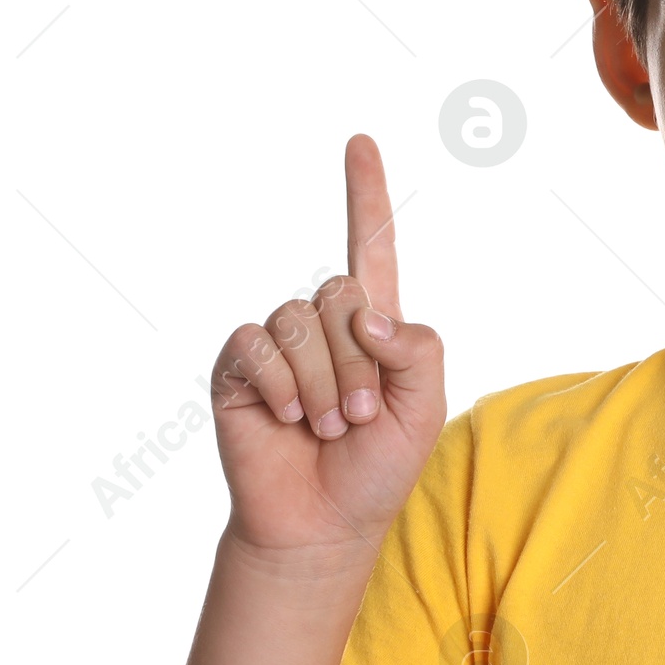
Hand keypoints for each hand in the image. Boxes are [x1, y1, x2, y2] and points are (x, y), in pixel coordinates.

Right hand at [210, 135, 445, 561]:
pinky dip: (281, 386)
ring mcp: (278, 344)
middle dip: (358, 364)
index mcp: (373, 326)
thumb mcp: (425, 408)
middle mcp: (323, 325)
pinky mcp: (239, 366)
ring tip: (326, 427)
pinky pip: (257, 345)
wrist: (322, 522)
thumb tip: (366, 313)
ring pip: (301, 320)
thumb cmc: (377, 467)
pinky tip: (285, 420)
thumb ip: (417, 349)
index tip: (360, 142)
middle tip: (359, 417)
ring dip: (321, 383)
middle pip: (340, 293)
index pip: (370, 247)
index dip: (366, 195)